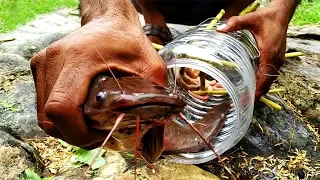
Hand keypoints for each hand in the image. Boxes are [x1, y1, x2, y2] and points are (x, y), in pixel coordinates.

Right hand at [30, 15, 166, 148]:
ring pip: (44, 115)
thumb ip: (154, 98)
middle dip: (75, 134)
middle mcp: (54, 60)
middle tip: (99, 133)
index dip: (76, 132)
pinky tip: (80, 111)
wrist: (109, 22)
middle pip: (50, 118)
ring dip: (67, 126)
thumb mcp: (150, 66)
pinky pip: (43, 104)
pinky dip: (61, 115)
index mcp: (79, 58)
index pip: (61, 108)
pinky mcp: (40, 67)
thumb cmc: (129, 41)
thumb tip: (154, 132)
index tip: (97, 135)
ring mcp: (43, 63)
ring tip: (91, 124)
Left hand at [217, 2, 292, 100]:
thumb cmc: (266, 18)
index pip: (264, 78)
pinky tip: (252, 84)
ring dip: (258, 89)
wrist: (281, 14)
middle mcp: (275, 60)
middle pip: (267, 83)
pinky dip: (262, 82)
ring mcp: (278, 60)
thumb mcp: (250, 19)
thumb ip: (235, 23)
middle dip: (255, 94)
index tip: (247, 101)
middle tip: (241, 102)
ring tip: (245, 97)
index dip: (256, 91)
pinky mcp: (277, 59)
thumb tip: (219, 30)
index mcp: (269, 54)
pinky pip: (270, 75)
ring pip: (269, 80)